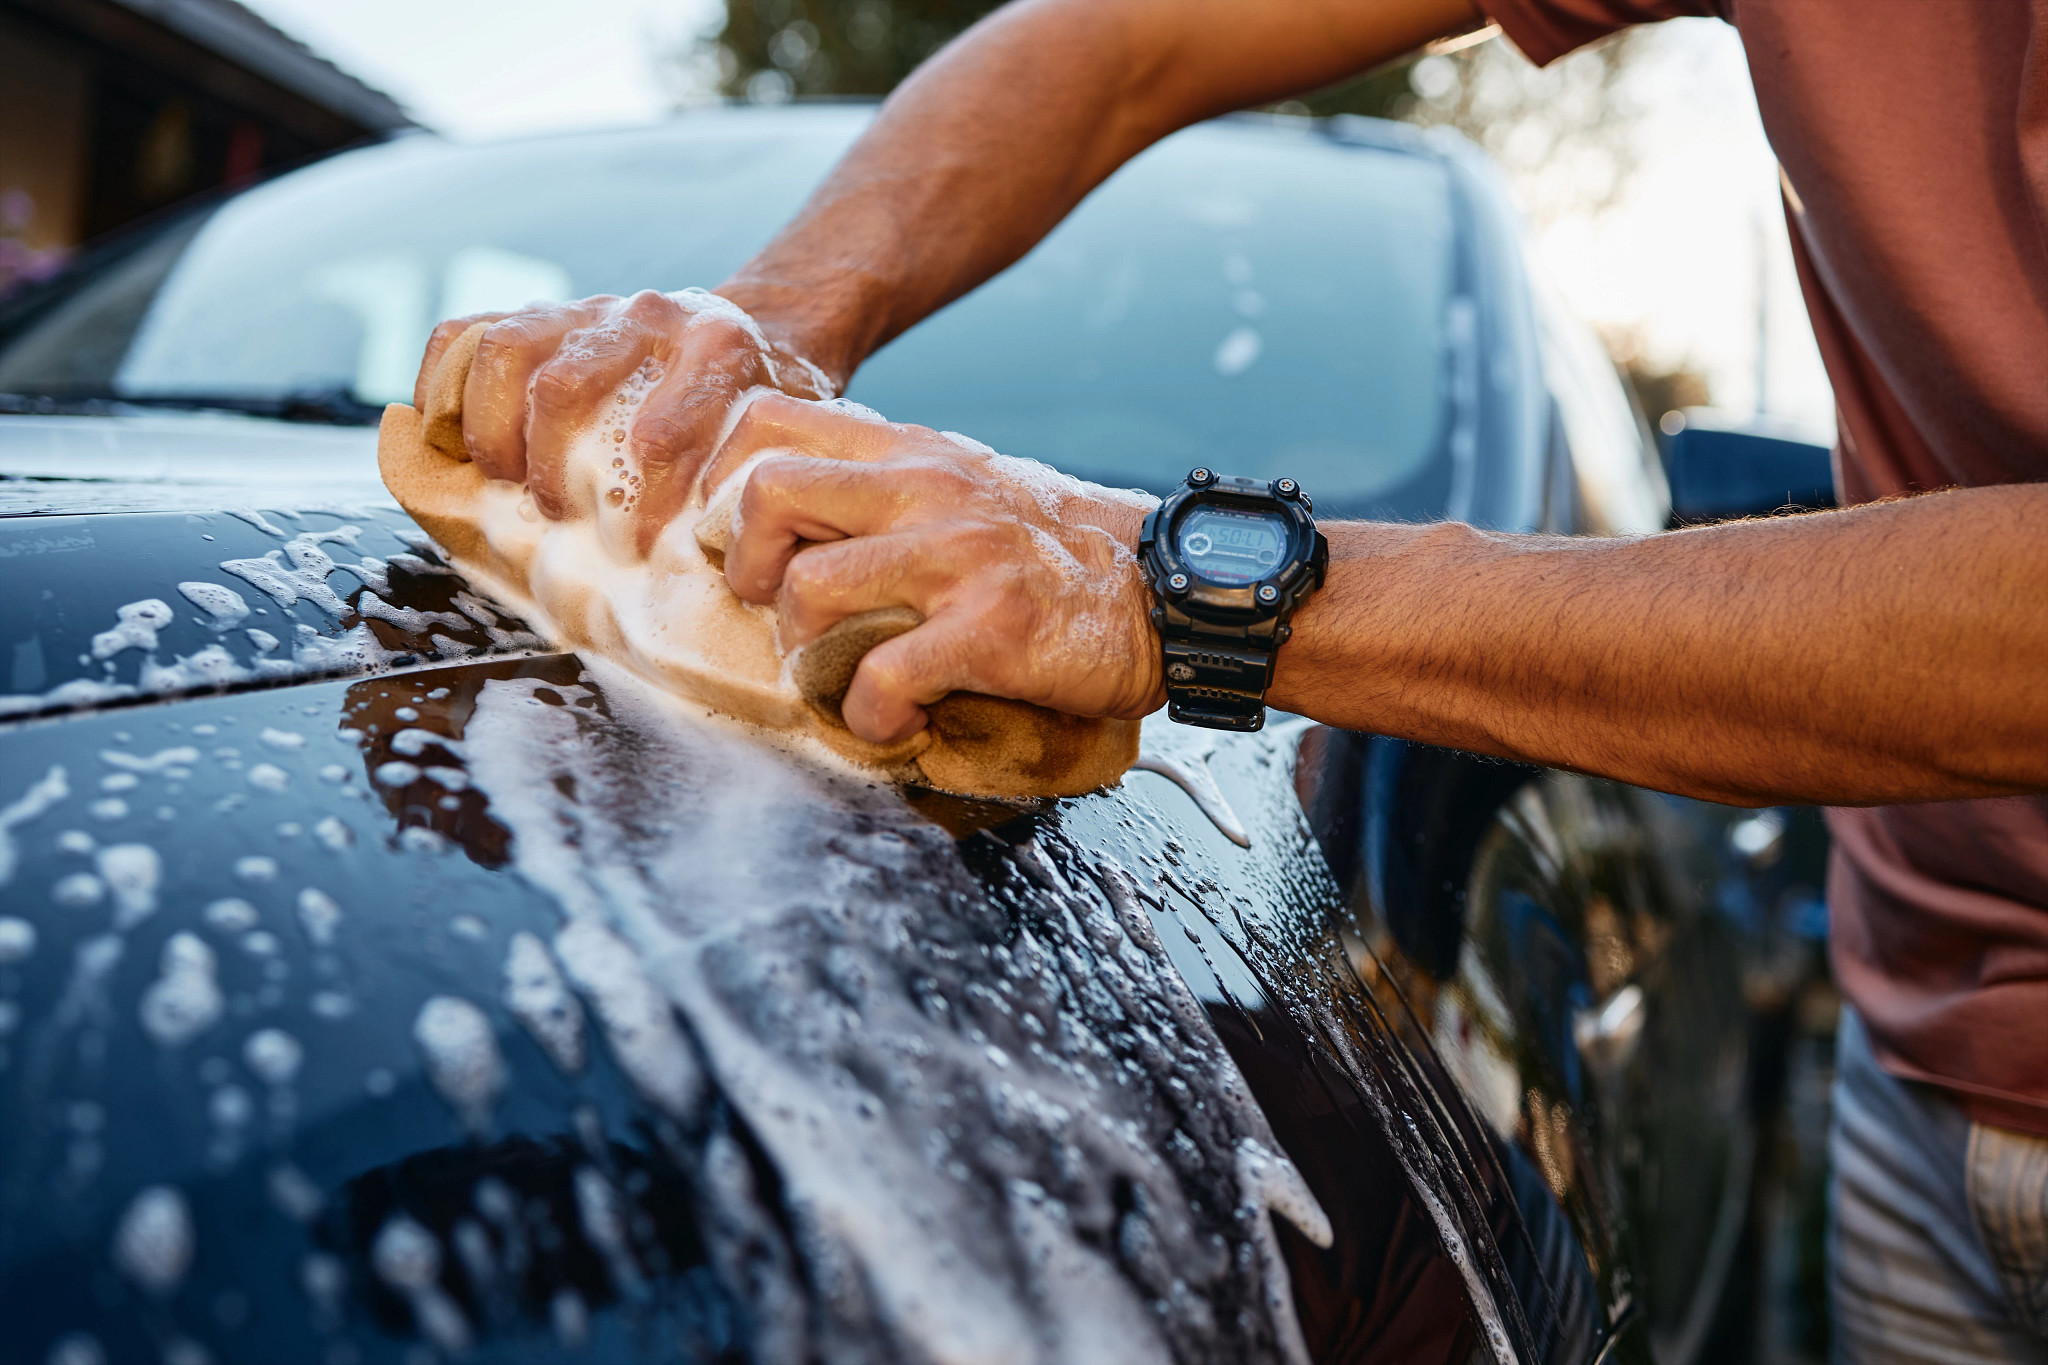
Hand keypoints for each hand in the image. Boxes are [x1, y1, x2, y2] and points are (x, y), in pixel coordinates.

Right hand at [412, 289, 831, 551]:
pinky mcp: (544, 315)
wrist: (762, 333)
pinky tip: (446, 441)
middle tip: (560, 519)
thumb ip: (762, 485)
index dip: (639, 499)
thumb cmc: (764, 412)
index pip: (659, 428)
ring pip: (507, 351)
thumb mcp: (784, 441)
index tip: (634, 544)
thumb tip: (739, 564)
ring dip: (494, 432)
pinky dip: (442, 387)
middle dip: (549, 467)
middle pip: (563, 386)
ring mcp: (589, 309)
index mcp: (718, 348)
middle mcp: (649, 317)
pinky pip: (466, 334)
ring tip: (506, 486)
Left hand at [716, 394, 1165, 742]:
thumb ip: (884, 490)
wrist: (1165, 590)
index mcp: (910, 452)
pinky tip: (900, 722)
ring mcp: (956, 556)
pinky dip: (871, 718)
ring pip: (809, 591)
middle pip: (764, 494)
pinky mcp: (988, 628)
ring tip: (844, 680)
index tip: (737, 548)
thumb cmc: (1054, 553)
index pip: (767, 423)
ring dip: (806, 657)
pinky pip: (880, 678)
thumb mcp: (965, 488)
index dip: (720, 486)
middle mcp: (925, 489)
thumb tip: (785, 519)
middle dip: (744, 567)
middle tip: (778, 613)